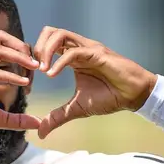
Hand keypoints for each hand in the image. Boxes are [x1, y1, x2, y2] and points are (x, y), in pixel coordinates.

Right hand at [0, 30, 40, 144]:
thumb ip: (16, 119)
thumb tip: (38, 124)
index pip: (4, 44)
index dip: (22, 53)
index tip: (34, 72)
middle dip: (21, 46)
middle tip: (37, 63)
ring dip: (18, 56)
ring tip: (34, 68)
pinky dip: (10, 76)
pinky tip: (23, 83)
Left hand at [32, 26, 157, 138]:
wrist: (134, 96)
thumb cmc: (109, 97)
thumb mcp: (77, 109)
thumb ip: (58, 117)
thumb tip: (40, 132)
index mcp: (72, 57)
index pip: (47, 44)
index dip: (34, 57)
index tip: (29, 77)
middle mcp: (79, 48)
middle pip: (50, 31)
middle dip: (36, 48)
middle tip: (32, 69)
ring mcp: (88, 48)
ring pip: (60, 34)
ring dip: (45, 50)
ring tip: (41, 70)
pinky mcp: (97, 54)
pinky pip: (74, 52)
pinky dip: (59, 62)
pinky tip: (52, 75)